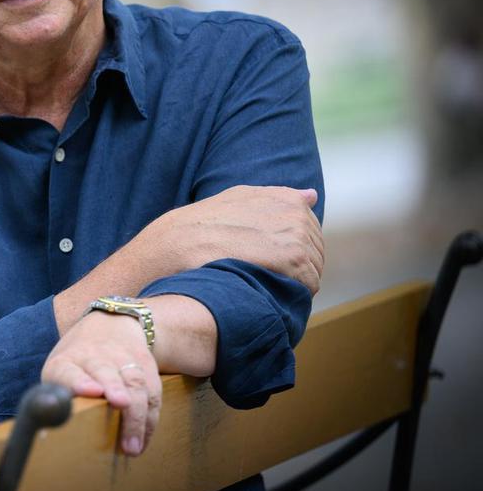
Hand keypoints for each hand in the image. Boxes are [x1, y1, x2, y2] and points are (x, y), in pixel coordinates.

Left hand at [41, 310, 160, 456]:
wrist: (111, 325)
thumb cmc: (77, 364)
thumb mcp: (59, 372)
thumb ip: (55, 399)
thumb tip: (45, 434)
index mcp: (66, 362)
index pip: (69, 371)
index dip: (79, 381)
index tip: (90, 391)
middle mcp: (95, 356)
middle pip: (105, 371)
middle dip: (114, 387)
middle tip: (120, 403)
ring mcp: (122, 358)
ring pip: (134, 382)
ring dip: (137, 412)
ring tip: (133, 443)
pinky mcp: (145, 364)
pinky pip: (152, 392)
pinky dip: (149, 418)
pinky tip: (144, 438)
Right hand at [160, 185, 323, 294]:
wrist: (175, 245)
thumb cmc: (198, 227)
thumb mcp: (235, 199)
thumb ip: (275, 197)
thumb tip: (311, 196)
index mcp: (286, 198)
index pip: (309, 234)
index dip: (286, 252)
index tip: (261, 259)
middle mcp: (296, 212)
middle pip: (315, 253)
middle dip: (293, 268)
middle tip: (257, 274)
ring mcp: (296, 233)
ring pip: (313, 271)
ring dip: (292, 282)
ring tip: (259, 282)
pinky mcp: (294, 258)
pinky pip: (309, 285)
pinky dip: (291, 294)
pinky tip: (265, 291)